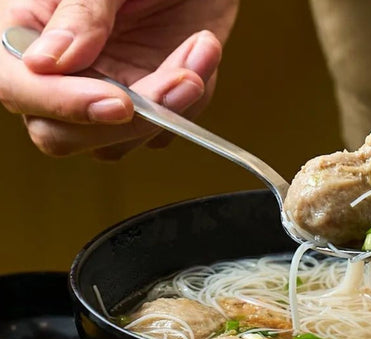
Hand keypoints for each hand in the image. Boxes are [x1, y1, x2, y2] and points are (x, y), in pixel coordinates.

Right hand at [0, 0, 237, 159]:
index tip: (119, 103)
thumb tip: (46, 64)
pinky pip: (161, 133)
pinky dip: (190, 102)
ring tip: (201, 47)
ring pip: (116, 144)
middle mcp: (62, 74)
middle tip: (183, 80)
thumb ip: (80, 14)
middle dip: (128, 121)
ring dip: (170, 107)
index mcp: (29, 30)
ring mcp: (103, 95)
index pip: (18, 87)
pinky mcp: (145, 110)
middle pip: (61, 136)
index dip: (63, 104)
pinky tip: (202, 53)